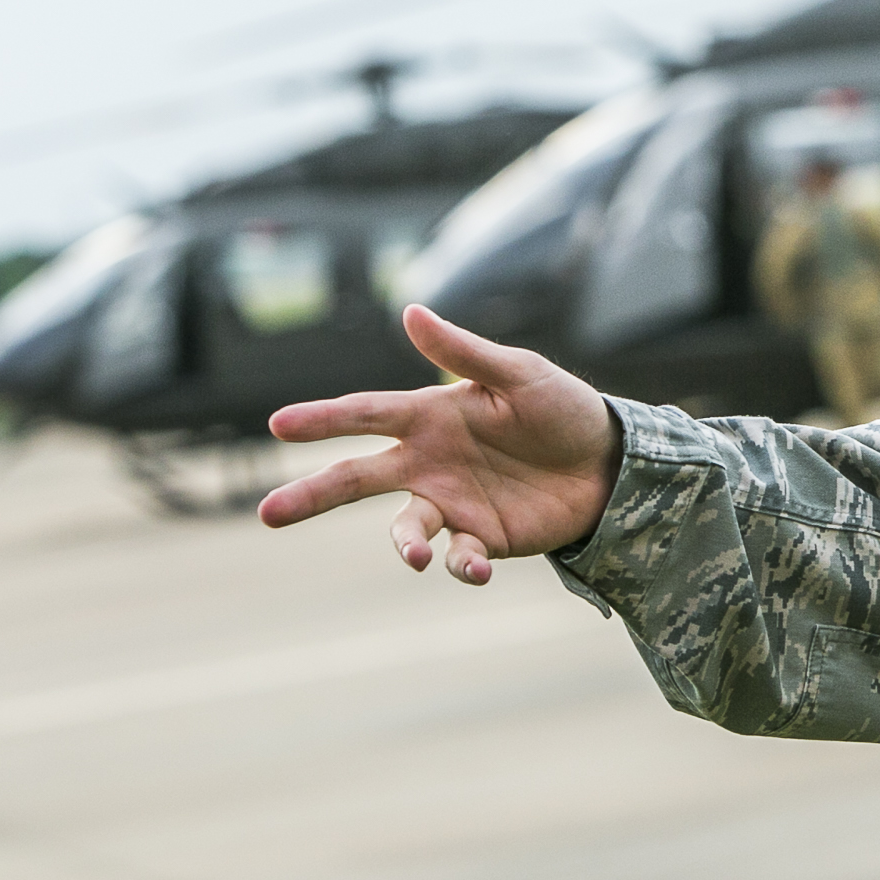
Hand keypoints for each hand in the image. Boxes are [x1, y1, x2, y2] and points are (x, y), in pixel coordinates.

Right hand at [256, 306, 620, 584]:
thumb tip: (410, 311)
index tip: (278, 425)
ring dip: (404, 542)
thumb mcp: (519, 374)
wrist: (609, 463)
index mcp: (431, 416)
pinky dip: (462, 565)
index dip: (322, 419)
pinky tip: (476, 568)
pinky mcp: (482, 538)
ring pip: (405, 526)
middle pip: (357, 478)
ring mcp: (452, 503)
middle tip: (269, 513)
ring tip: (414, 554)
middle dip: (312, 495)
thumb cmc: (562, 409)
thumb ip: (464, 352)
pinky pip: (459, 556)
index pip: (365, 415)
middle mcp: (429, 462)